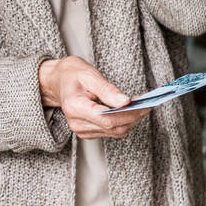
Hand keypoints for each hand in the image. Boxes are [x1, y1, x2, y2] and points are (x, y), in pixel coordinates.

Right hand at [37, 57, 152, 139]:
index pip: (107, 119)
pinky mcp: (88, 132)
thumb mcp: (89, 74)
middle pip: (114, 128)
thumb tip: (125, 102)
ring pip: (115, 132)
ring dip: (131, 120)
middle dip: (134, 117)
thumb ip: (107, 89)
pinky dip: (123, 121)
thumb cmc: (72, 74)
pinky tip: (130, 110)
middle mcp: (77, 123)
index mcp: (75, 108)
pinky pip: (111, 131)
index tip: (144, 104)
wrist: (58, 81)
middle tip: (148, 103)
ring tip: (142, 105)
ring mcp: (82, 130)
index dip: (128, 114)